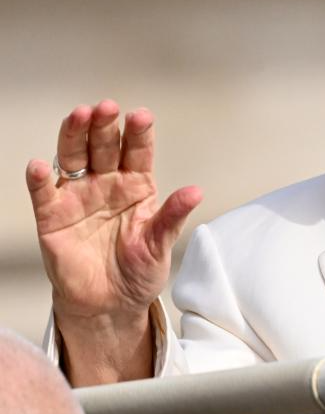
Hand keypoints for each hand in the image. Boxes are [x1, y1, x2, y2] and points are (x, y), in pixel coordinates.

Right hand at [25, 100, 201, 384]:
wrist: (110, 305)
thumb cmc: (138, 270)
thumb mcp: (160, 243)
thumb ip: (173, 216)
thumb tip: (195, 191)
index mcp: (137, 185)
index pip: (138, 152)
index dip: (139, 133)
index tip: (141, 116)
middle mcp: (107, 183)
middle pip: (104, 146)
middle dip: (105, 126)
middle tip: (107, 108)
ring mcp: (78, 196)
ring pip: (74, 158)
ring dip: (74, 136)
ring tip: (79, 116)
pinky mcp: (53, 216)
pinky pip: (44, 193)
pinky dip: (40, 179)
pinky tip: (41, 165)